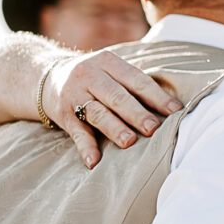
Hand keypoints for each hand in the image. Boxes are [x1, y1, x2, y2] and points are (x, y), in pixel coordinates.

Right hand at [45, 49, 180, 171]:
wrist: (48, 77)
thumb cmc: (96, 78)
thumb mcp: (111, 70)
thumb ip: (135, 84)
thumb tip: (174, 107)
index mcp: (108, 62)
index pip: (136, 80)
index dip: (156, 96)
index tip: (175, 111)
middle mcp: (89, 76)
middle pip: (116, 96)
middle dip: (136, 113)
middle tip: (153, 128)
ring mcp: (74, 95)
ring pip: (97, 113)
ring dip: (114, 128)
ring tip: (129, 142)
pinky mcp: (64, 115)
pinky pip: (76, 133)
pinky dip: (85, 148)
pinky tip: (94, 161)